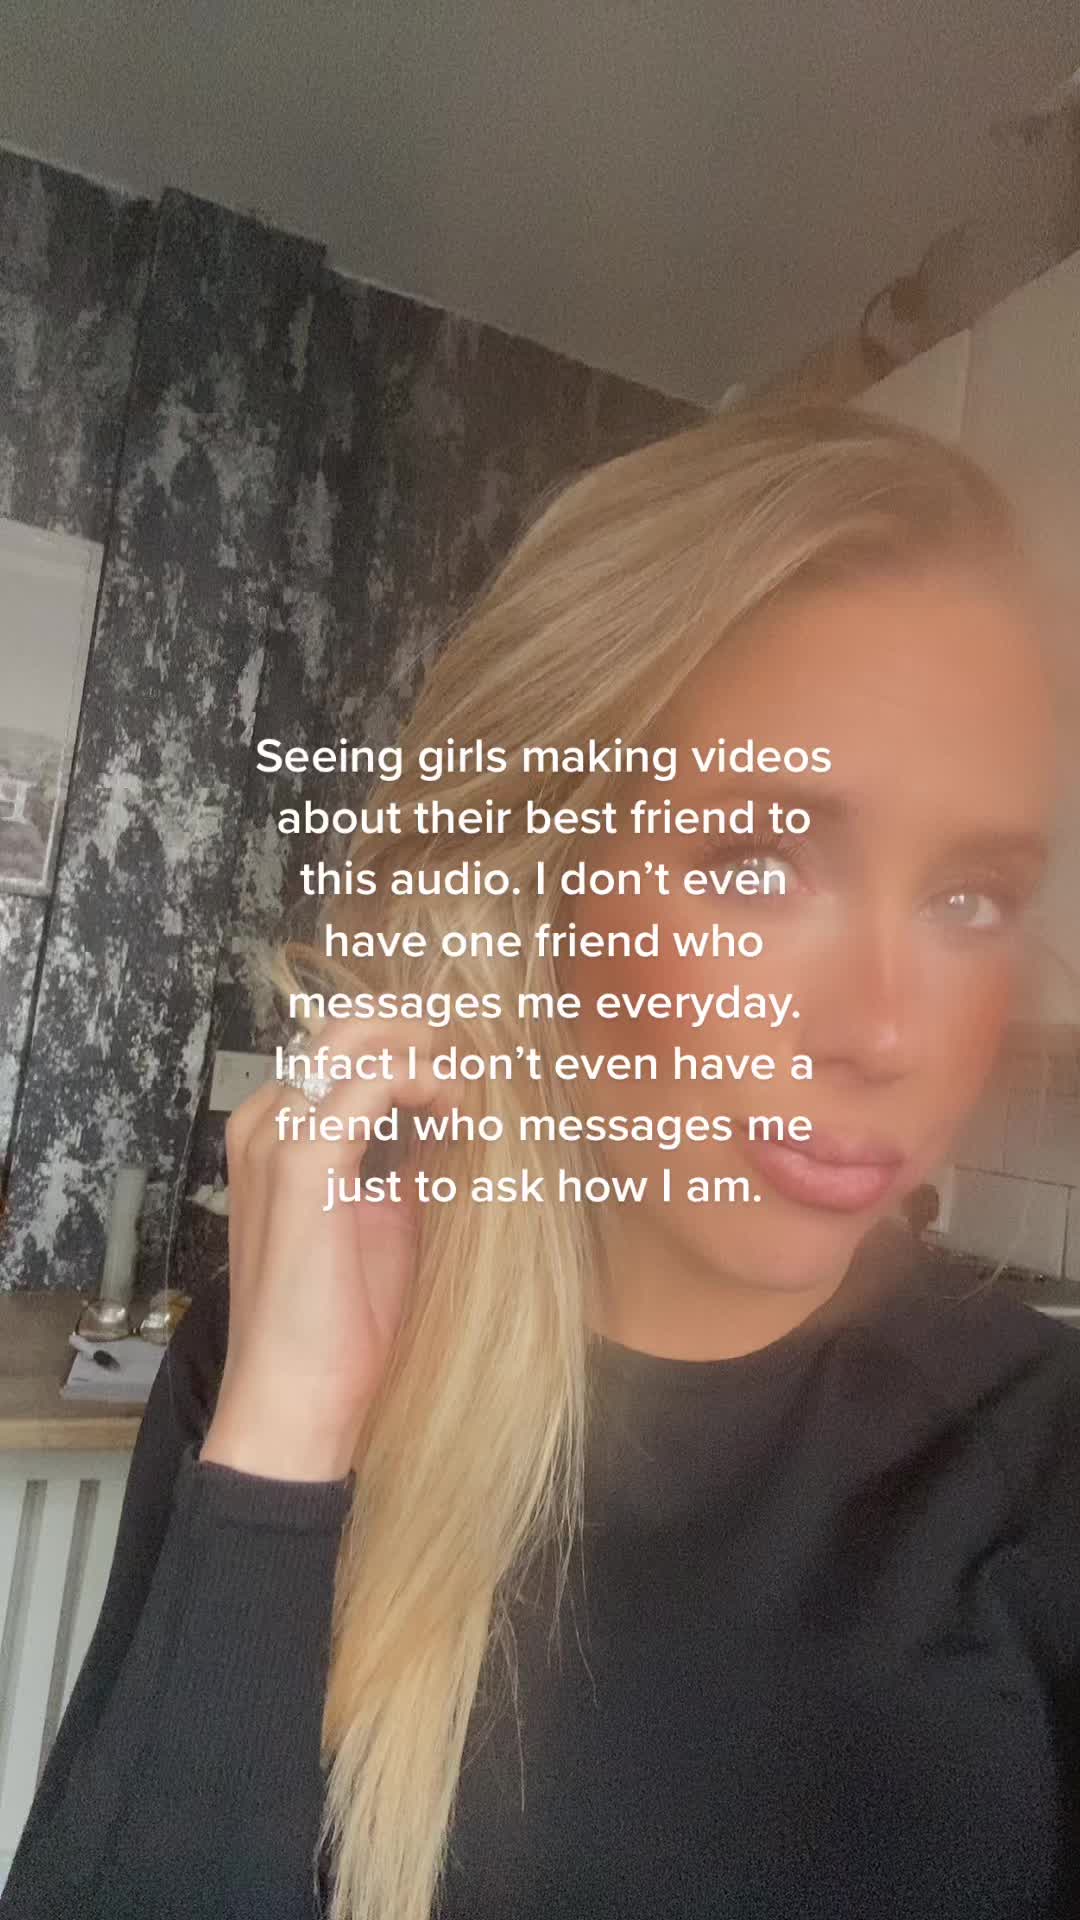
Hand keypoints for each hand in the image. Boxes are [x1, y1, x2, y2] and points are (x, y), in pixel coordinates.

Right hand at [200, 1015, 458, 1481]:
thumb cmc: (337, 1320)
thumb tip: (451, 1116)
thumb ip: (406, 1159)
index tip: (467, 1067)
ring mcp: (278, 1137)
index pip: (341, 1048)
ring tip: (471, 1088)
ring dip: (426, 1053)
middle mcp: (266, 1122)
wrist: (299, 1396)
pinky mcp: (303, 1162)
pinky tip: (454, 1109)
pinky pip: (370, 1081)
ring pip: (357, 1041)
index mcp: (275, 1134)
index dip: (408, 1043)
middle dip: (418, 1032)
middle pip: (346, 1028)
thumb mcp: (383, 1217)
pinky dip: (422, 1081)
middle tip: (475, 1062)